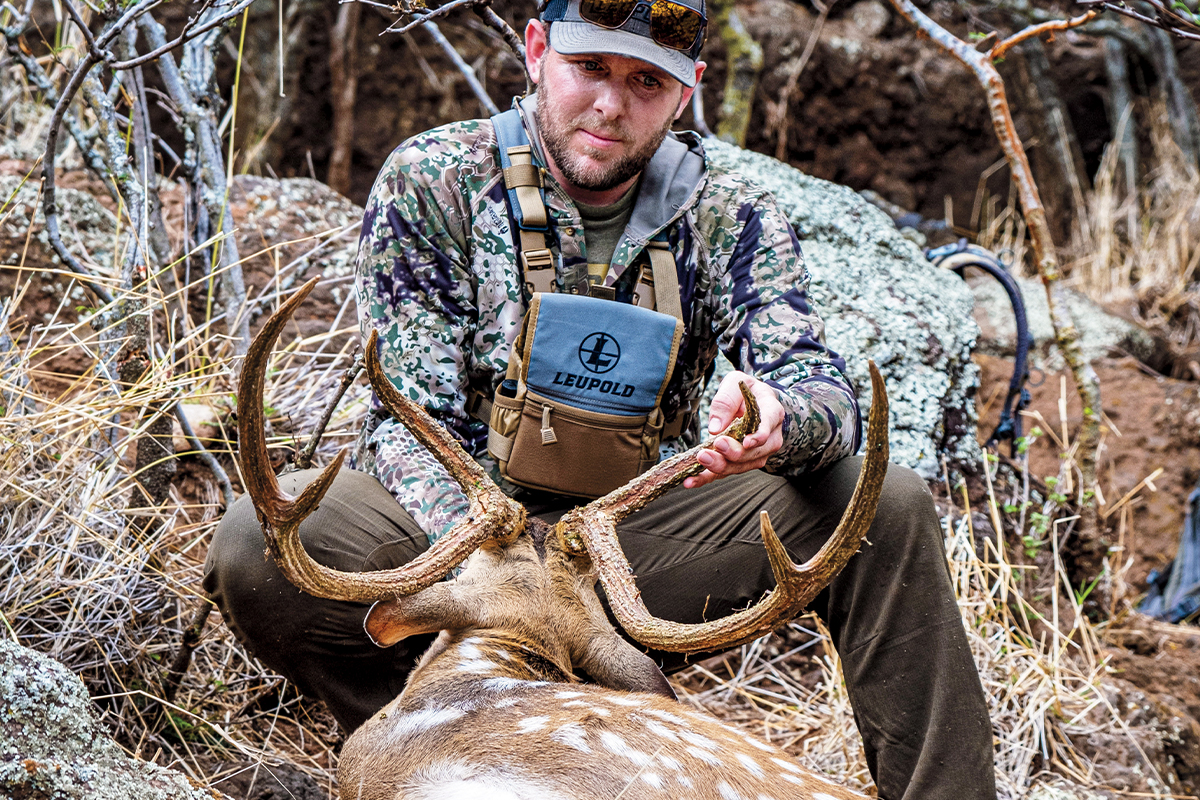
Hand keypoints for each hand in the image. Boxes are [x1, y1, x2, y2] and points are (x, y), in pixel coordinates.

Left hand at [684, 371, 784, 488]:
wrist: (753, 402)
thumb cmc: (745, 392)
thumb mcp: (736, 383)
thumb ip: (726, 400)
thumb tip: (715, 428)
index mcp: (771, 412)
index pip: (769, 425)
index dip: (760, 436)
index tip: (747, 442)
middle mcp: (769, 437)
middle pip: (755, 452)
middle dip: (735, 452)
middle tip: (716, 445)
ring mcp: (757, 453)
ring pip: (742, 466)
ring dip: (721, 466)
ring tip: (701, 459)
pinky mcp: (741, 462)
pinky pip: (725, 472)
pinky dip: (706, 478)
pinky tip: (690, 481)